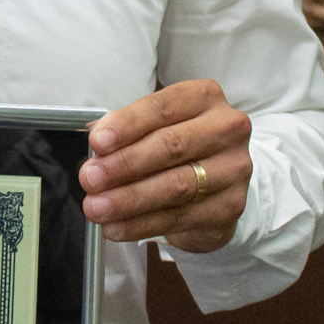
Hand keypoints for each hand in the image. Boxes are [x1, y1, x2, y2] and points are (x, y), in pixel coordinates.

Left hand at [79, 79, 250, 251]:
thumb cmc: (178, 147)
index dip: (127, 125)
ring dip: (129, 199)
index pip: (163, 108)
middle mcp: (227, 129)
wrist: (216, 184)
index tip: (97, 142)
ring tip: (97, 207)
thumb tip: (95, 144)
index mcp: (204, 97)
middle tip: (90, 178)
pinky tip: (116, 227)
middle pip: (171, 146)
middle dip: (124, 164)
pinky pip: (179, 217)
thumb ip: (128, 131)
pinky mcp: (230, 206)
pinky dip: (141, 224)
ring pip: (176, 186)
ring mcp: (233, 169)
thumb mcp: (155, 127)